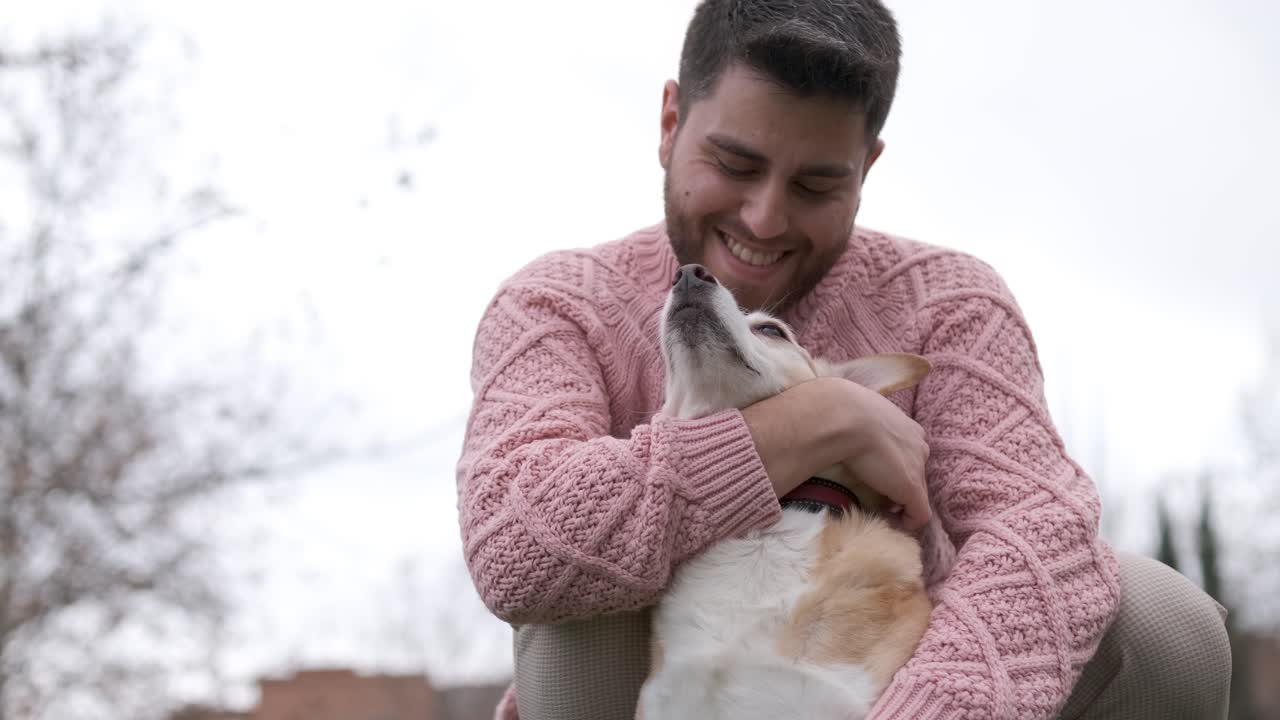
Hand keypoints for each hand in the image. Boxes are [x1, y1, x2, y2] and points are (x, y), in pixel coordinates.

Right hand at [742, 376, 930, 530]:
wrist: (841, 417)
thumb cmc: (837, 409)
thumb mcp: (849, 409)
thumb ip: (851, 419)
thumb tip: (826, 420)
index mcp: (904, 425)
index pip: (907, 451)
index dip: (894, 466)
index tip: (877, 475)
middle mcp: (917, 444)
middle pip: (915, 471)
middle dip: (899, 484)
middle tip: (877, 495)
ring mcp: (917, 468)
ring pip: (917, 492)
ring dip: (900, 502)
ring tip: (879, 510)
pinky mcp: (912, 489)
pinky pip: (919, 515)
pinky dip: (907, 522)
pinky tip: (889, 524)